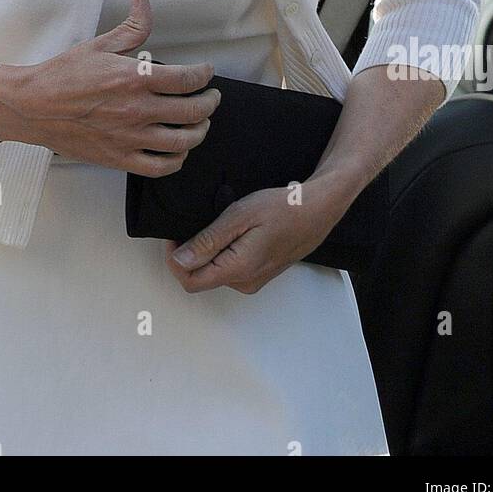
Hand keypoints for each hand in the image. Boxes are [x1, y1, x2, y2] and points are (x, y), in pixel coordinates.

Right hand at [0, 0, 219, 173]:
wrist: (33, 107)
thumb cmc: (64, 74)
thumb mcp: (100, 44)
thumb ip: (132, 25)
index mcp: (135, 78)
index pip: (188, 79)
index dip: (205, 74)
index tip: (207, 72)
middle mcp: (138, 110)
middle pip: (194, 111)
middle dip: (210, 103)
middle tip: (212, 97)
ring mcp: (130, 138)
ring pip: (183, 141)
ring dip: (200, 131)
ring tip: (201, 123)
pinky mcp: (120, 158)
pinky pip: (160, 167)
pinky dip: (177, 159)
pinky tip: (178, 149)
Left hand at [163, 179, 348, 294]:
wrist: (317, 210)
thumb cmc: (283, 208)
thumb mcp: (239, 216)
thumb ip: (207, 241)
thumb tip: (178, 260)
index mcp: (237, 270)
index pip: (189, 281)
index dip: (175, 259)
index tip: (175, 234)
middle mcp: (245, 283)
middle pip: (200, 278)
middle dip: (192, 253)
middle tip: (199, 222)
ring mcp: (254, 280)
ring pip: (215, 272)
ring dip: (209, 251)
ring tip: (223, 223)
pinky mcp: (259, 274)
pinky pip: (230, 268)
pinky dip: (223, 252)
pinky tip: (235, 231)